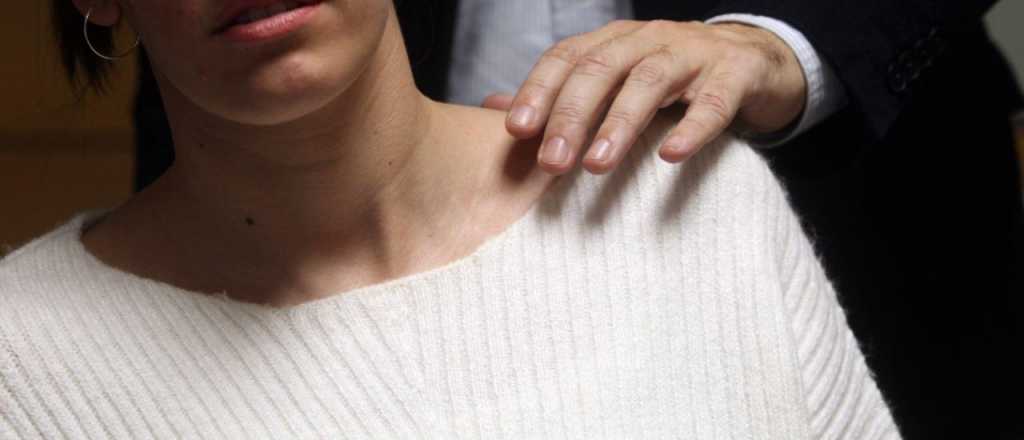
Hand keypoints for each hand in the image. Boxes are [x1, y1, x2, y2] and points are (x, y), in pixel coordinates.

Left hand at [498, 20, 806, 174]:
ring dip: (619, 123)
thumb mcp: (614, 80)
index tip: (517, 132)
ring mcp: (693, 53)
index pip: (566, 58)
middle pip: (601, 70)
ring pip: (650, 81)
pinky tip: (670, 155)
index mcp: (612, 41)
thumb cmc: (670, 77)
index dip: (539, 91)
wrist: (753, 59)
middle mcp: (648, 39)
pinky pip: (713, 101)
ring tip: (597, 164)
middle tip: (551, 162)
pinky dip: (692, 127)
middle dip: (571, 116)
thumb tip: (492, 108)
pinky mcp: (735, 75)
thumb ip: (560, 94)